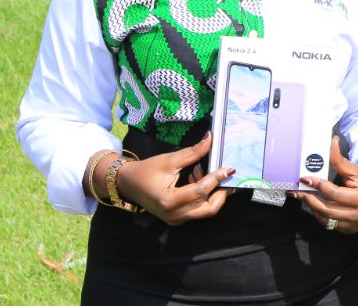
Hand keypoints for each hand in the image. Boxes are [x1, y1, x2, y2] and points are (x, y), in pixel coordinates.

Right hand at [116, 132, 232, 225]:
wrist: (128, 184)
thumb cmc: (146, 171)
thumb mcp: (169, 160)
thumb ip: (192, 152)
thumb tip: (210, 138)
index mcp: (169, 200)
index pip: (200, 191)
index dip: (216, 178)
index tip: (229, 169)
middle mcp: (174, 214)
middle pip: (209, 209)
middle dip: (221, 192)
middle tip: (226, 176)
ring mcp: (176, 219)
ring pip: (204, 210)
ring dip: (211, 192)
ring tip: (201, 172)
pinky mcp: (177, 218)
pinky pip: (197, 210)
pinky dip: (202, 196)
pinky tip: (196, 178)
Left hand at [291, 137, 357, 233]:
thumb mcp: (356, 169)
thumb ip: (340, 160)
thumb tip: (331, 142)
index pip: (335, 194)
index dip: (319, 186)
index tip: (306, 178)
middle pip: (328, 209)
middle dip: (310, 199)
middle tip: (297, 190)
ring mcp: (354, 225)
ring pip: (326, 219)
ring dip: (312, 207)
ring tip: (302, 196)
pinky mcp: (349, 229)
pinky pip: (329, 224)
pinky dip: (319, 214)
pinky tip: (312, 203)